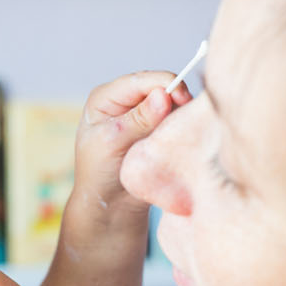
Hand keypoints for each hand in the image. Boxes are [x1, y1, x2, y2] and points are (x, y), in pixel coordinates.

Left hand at [74, 71, 193, 209]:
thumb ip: (138, 120)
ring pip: (172, 102)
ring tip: (181, 131)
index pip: (140, 80)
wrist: (110, 205)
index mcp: (106, 97)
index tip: (182, 98)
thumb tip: (163, 96)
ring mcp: (143, 114)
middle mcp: (125, 101)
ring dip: (180, 113)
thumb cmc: (99, 174)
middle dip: (175, 97)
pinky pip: (176, 119)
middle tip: (186, 118)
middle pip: (159, 86)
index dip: (164, 84)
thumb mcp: (112, 143)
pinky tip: (182, 136)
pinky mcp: (157, 129)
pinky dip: (182, 125)